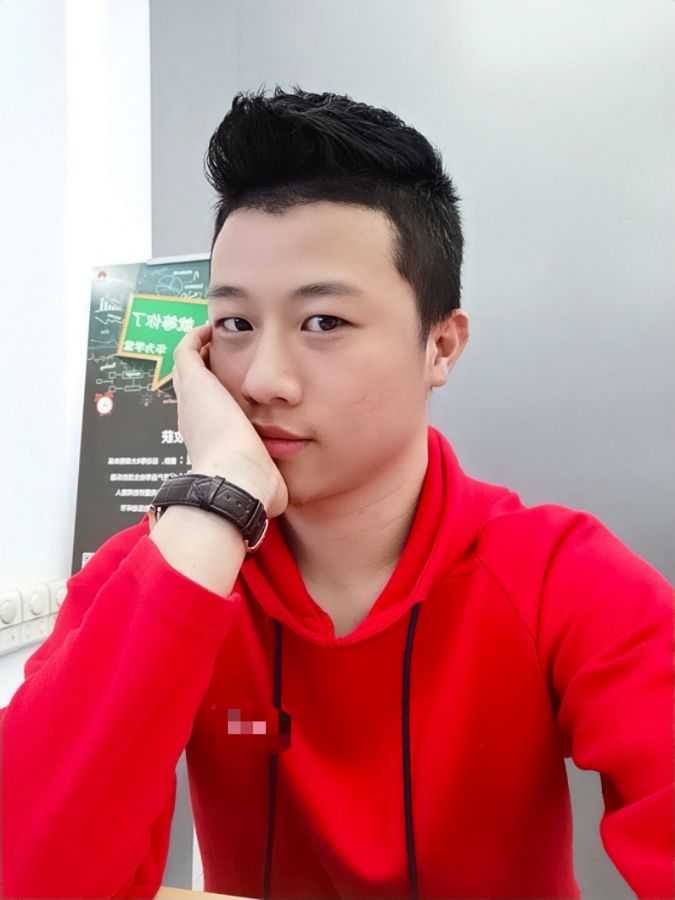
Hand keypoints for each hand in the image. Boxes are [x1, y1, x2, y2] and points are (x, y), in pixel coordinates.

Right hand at [171, 322, 288, 517]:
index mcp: (208, 442)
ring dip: (202, 350)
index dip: (216, 399)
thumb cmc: (252, 487)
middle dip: (208, 370)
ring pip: (187, 366)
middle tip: (225, 354)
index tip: (234, 389)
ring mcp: (191, 399)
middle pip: (192, 387)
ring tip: (220, 335)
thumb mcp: (262, 479)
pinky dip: (197, 336)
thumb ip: (270, 476)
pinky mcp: (195, 382)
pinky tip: (215, 326)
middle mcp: (194, 419)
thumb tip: (281, 487)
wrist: (237, 480)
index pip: (205, 414)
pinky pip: (186, 349)